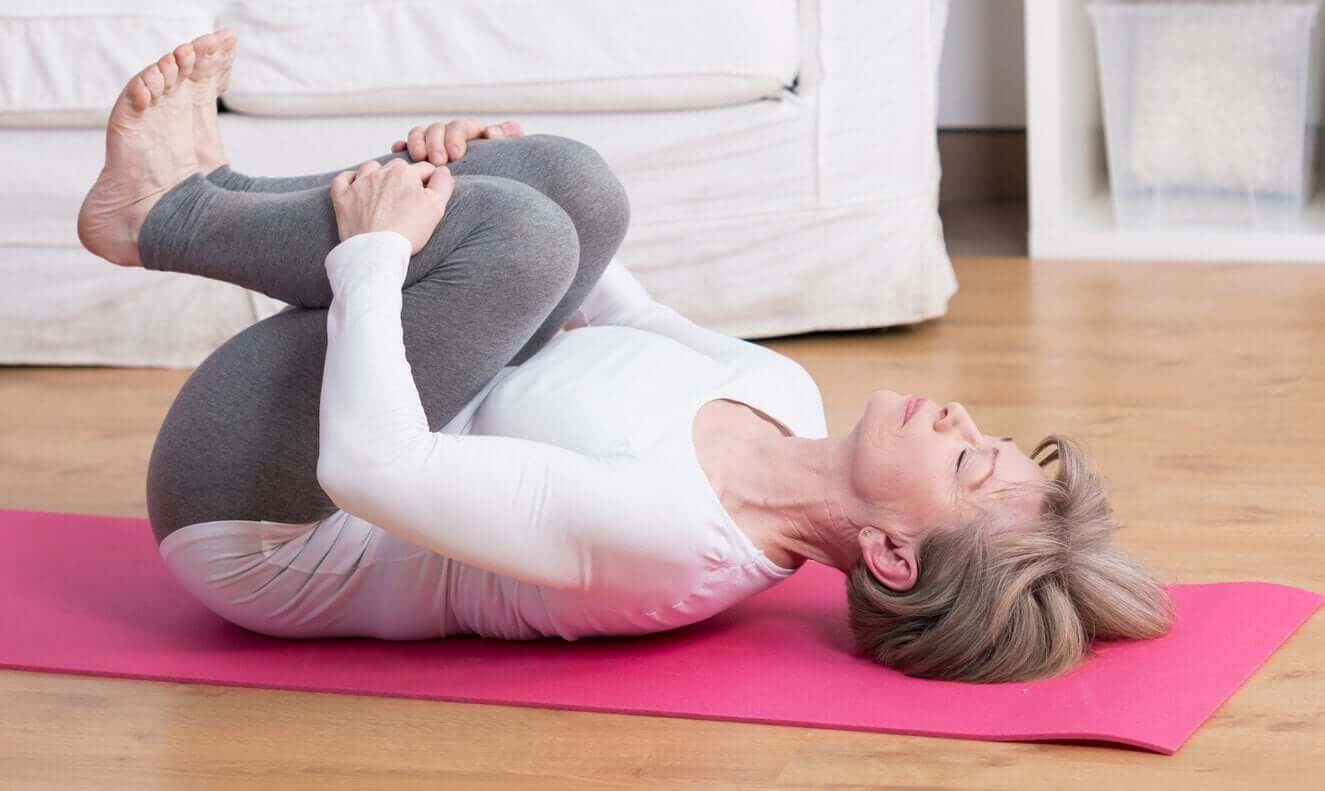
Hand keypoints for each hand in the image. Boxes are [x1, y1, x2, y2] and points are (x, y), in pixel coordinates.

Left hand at [329, 159, 453, 253]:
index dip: (430, 182)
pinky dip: (349, 180)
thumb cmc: (407, 232)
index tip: (429, 195)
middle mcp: (380, 172)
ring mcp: (359, 184)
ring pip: (370, 168)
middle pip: (397, 167)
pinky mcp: (342, 197)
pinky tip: (356, 187)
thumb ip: (443, 184)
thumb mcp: (436, 208)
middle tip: (408, 199)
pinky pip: (342, 179)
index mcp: (404, 172)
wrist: (377, 252)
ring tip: (383, 192)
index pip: (424, 169)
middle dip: (404, 178)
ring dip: (377, 175)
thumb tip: (443, 171)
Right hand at [391, 118, 524, 165]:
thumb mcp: (504, 153)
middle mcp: (449, 135)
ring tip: (420, 159)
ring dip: (418, 143)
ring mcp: (433, 143)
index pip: (459, 126)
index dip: (456, 137)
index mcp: (470, 132)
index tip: (456, 154)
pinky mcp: (420, 155)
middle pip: (437, 128)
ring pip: (420, 133)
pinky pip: (406, 144)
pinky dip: (402, 145)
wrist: (490, 192)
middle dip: (436, 143)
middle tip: (438, 161)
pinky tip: (398, 150)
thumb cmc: (498, 169)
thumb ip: (505, 136)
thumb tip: (491, 132)